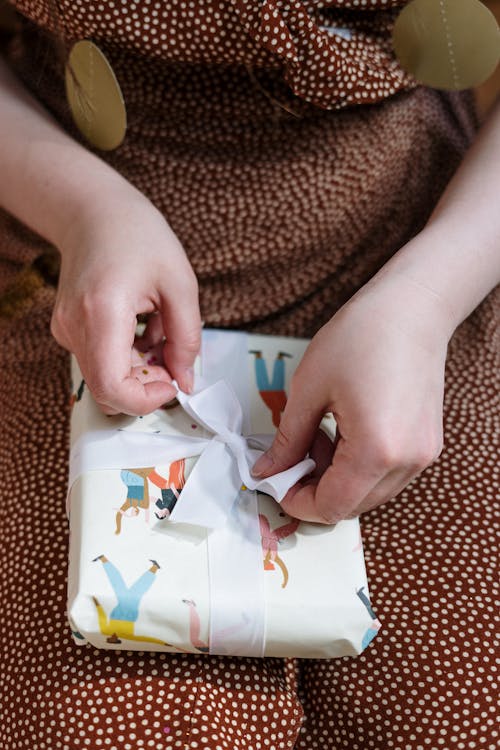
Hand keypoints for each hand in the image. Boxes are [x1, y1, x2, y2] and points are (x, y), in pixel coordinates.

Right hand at [51, 192, 200, 414]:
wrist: (95, 211)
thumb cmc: (138, 236)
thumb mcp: (180, 283)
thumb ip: (186, 338)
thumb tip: (186, 380)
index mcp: (102, 313)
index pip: (112, 387)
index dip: (145, 400)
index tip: (171, 383)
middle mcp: (75, 327)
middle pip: (108, 390)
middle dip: (147, 385)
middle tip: (172, 355)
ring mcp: (66, 330)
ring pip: (105, 378)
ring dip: (139, 369)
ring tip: (158, 329)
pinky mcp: (67, 330)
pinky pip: (100, 361)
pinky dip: (127, 356)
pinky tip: (141, 325)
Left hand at [252, 275, 452, 521]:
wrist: (411, 308)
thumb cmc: (358, 338)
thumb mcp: (308, 388)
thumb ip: (287, 440)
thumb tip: (267, 473)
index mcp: (375, 450)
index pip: (332, 507)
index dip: (297, 502)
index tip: (275, 482)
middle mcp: (406, 462)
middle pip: (352, 506)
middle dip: (315, 488)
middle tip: (295, 452)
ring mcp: (422, 455)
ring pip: (370, 493)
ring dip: (337, 478)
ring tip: (320, 434)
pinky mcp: (427, 444)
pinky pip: (386, 474)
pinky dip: (359, 466)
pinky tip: (344, 431)